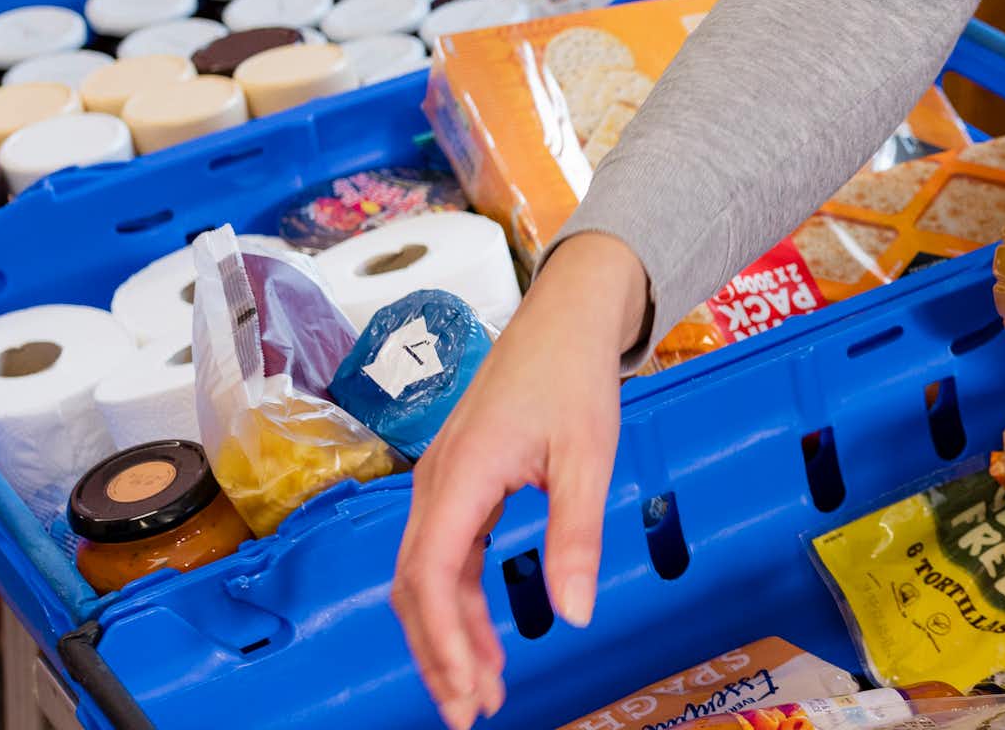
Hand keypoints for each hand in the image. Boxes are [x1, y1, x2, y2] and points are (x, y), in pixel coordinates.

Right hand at [392, 232, 645, 729]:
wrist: (566, 315)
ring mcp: (442, 481)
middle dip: (438, 653)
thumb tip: (575, 614)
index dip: (445, 641)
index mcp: (463, 474)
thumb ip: (577, 536)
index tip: (468, 690)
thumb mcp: (588, 458)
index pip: (433, 575)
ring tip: (479, 688)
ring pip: (424, 575)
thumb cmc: (574, 375)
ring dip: (447, 634)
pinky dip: (459, 601)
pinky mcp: (458, 480)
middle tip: (468, 711)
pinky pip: (444, 553)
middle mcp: (437, 481)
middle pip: (416, 586)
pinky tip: (483, 636)